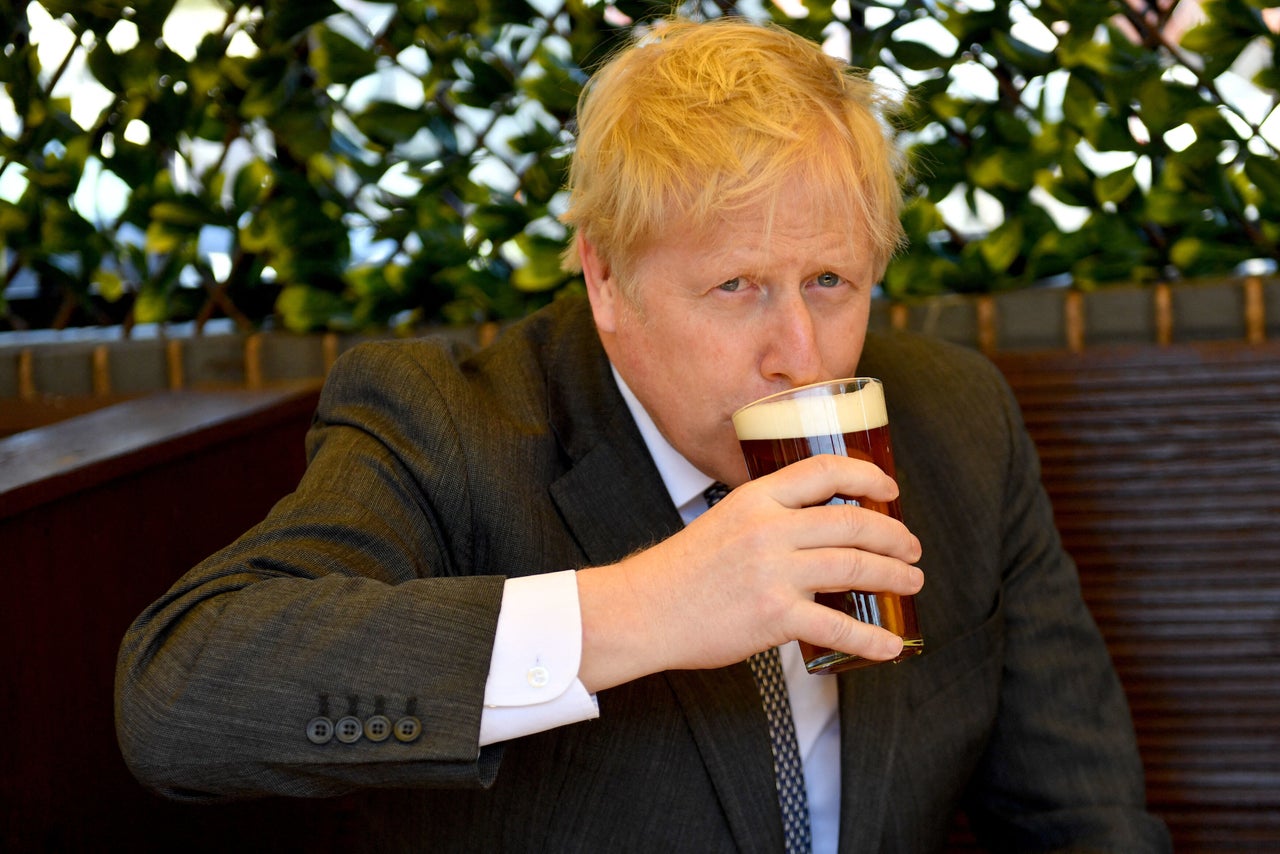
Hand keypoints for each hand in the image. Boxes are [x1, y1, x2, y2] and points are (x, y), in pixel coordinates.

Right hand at [575, 454, 923, 691]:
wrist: (644, 610)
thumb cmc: (683, 571)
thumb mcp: (724, 521)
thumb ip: (768, 518)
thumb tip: (816, 527)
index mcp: (757, 498)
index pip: (824, 471)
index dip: (866, 476)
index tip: (890, 490)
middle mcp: (769, 528)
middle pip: (851, 522)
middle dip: (893, 535)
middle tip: (911, 549)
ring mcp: (773, 572)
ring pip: (854, 567)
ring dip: (893, 577)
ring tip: (911, 584)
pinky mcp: (773, 615)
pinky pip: (837, 626)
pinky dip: (870, 639)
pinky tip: (889, 645)